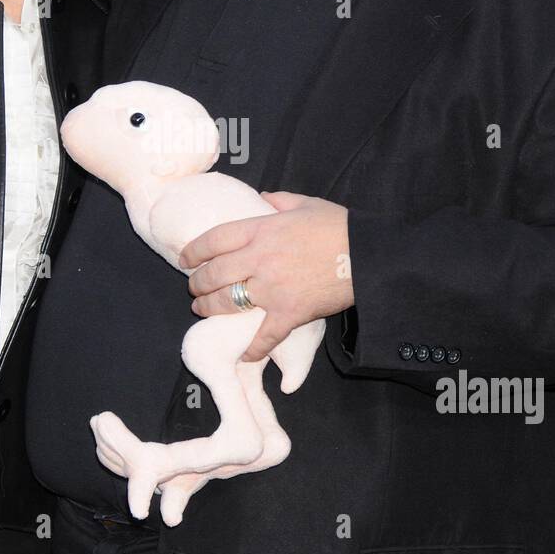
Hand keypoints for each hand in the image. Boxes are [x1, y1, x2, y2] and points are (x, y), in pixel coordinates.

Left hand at [179, 191, 353, 362]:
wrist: (369, 255)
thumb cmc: (339, 226)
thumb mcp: (306, 204)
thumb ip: (279, 201)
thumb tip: (263, 198)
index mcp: (261, 229)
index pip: (213, 240)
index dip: (193, 251)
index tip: (185, 259)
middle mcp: (259, 259)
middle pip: (213, 274)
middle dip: (196, 284)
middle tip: (193, 289)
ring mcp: (272, 289)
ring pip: (227, 303)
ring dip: (210, 309)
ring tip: (203, 310)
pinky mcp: (290, 313)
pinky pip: (264, 337)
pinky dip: (252, 349)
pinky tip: (244, 354)